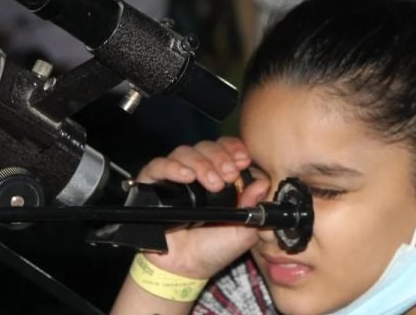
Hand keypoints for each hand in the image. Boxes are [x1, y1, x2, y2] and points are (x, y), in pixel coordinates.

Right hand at [135, 137, 269, 279]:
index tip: (243, 161)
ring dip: (201, 163)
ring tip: (211, 183)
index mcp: (221, 177)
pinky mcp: (152, 185)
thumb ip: (254, 207)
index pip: (226, 148)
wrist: (187, 269)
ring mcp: (174, 177)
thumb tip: (263, 183)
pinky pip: (158, 165)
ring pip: (185, 152)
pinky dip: (172, 167)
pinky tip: (185, 177)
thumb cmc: (214, 248)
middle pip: (206, 147)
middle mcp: (198, 173)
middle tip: (228, 176)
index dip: (234, 149)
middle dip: (220, 157)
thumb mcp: (244, 231)